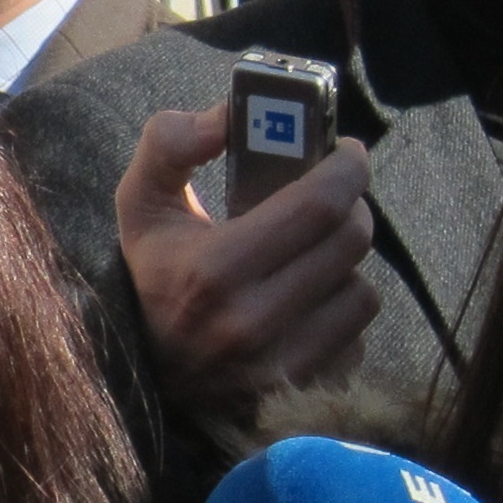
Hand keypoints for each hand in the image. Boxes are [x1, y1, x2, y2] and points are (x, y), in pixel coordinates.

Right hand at [114, 107, 378, 417]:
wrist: (140, 375)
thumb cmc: (151, 276)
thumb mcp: (140, 204)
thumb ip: (171, 144)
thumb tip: (230, 113)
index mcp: (215, 269)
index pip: (320, 204)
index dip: (347, 169)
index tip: (346, 153)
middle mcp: (252, 321)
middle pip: (350, 241)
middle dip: (351, 207)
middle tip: (332, 197)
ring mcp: (280, 363)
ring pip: (362, 290)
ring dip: (346, 265)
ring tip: (314, 255)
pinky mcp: (300, 388)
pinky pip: (357, 337)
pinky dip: (340, 313)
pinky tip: (309, 303)